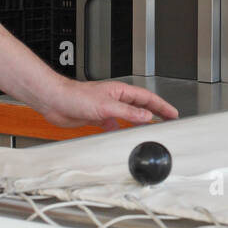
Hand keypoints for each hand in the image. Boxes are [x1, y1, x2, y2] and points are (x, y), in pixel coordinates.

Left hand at [38, 77, 179, 132]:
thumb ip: (127, 113)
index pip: (147, 98)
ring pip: (129, 116)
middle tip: (169, 120)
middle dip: (155, 112)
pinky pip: (115, 125)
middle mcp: (115, 99)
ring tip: (151, 129)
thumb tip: (146, 117)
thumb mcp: (106, 106)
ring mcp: (107, 108)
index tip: (173, 113)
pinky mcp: (98, 118)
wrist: (55, 101)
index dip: (162, 106)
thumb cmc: (75, 96)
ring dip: (140, 122)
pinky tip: (123, 135)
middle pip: (141, 106)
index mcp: (120, 92)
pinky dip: (122, 130)